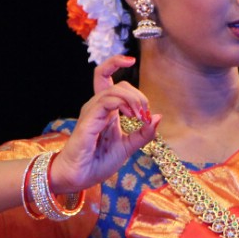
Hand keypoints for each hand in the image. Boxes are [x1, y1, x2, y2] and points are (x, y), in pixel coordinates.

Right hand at [49, 55, 159, 193]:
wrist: (80, 178)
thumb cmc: (98, 162)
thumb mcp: (128, 147)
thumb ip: (143, 133)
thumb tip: (158, 117)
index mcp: (105, 109)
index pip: (105, 76)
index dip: (116, 62)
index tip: (130, 60)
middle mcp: (96, 107)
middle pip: (118, 84)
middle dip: (138, 95)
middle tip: (145, 115)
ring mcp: (91, 112)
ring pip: (114, 90)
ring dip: (133, 100)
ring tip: (140, 117)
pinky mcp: (88, 121)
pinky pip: (106, 102)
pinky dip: (124, 104)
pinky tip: (131, 117)